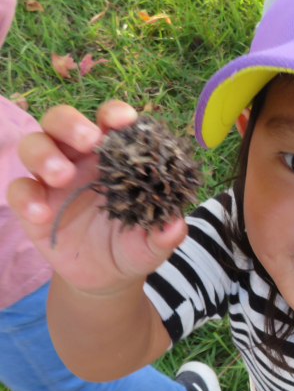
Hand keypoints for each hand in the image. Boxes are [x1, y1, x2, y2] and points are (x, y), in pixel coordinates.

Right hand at [6, 101, 187, 296]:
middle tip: (89, 141)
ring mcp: (52, 179)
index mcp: (115, 157)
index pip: (110, 122)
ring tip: (62, 176)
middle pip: (63, 121)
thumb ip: (165, 234)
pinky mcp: (33, 203)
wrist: (107, 276)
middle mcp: (80, 160)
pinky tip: (42, 214)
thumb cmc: (133, 246)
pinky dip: (26, 196)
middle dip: (73, 123)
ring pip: (35, 145)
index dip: (114, 114)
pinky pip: (20, 188)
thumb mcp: (153, 244)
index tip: (124, 120)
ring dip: (45, 154)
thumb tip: (177, 226)